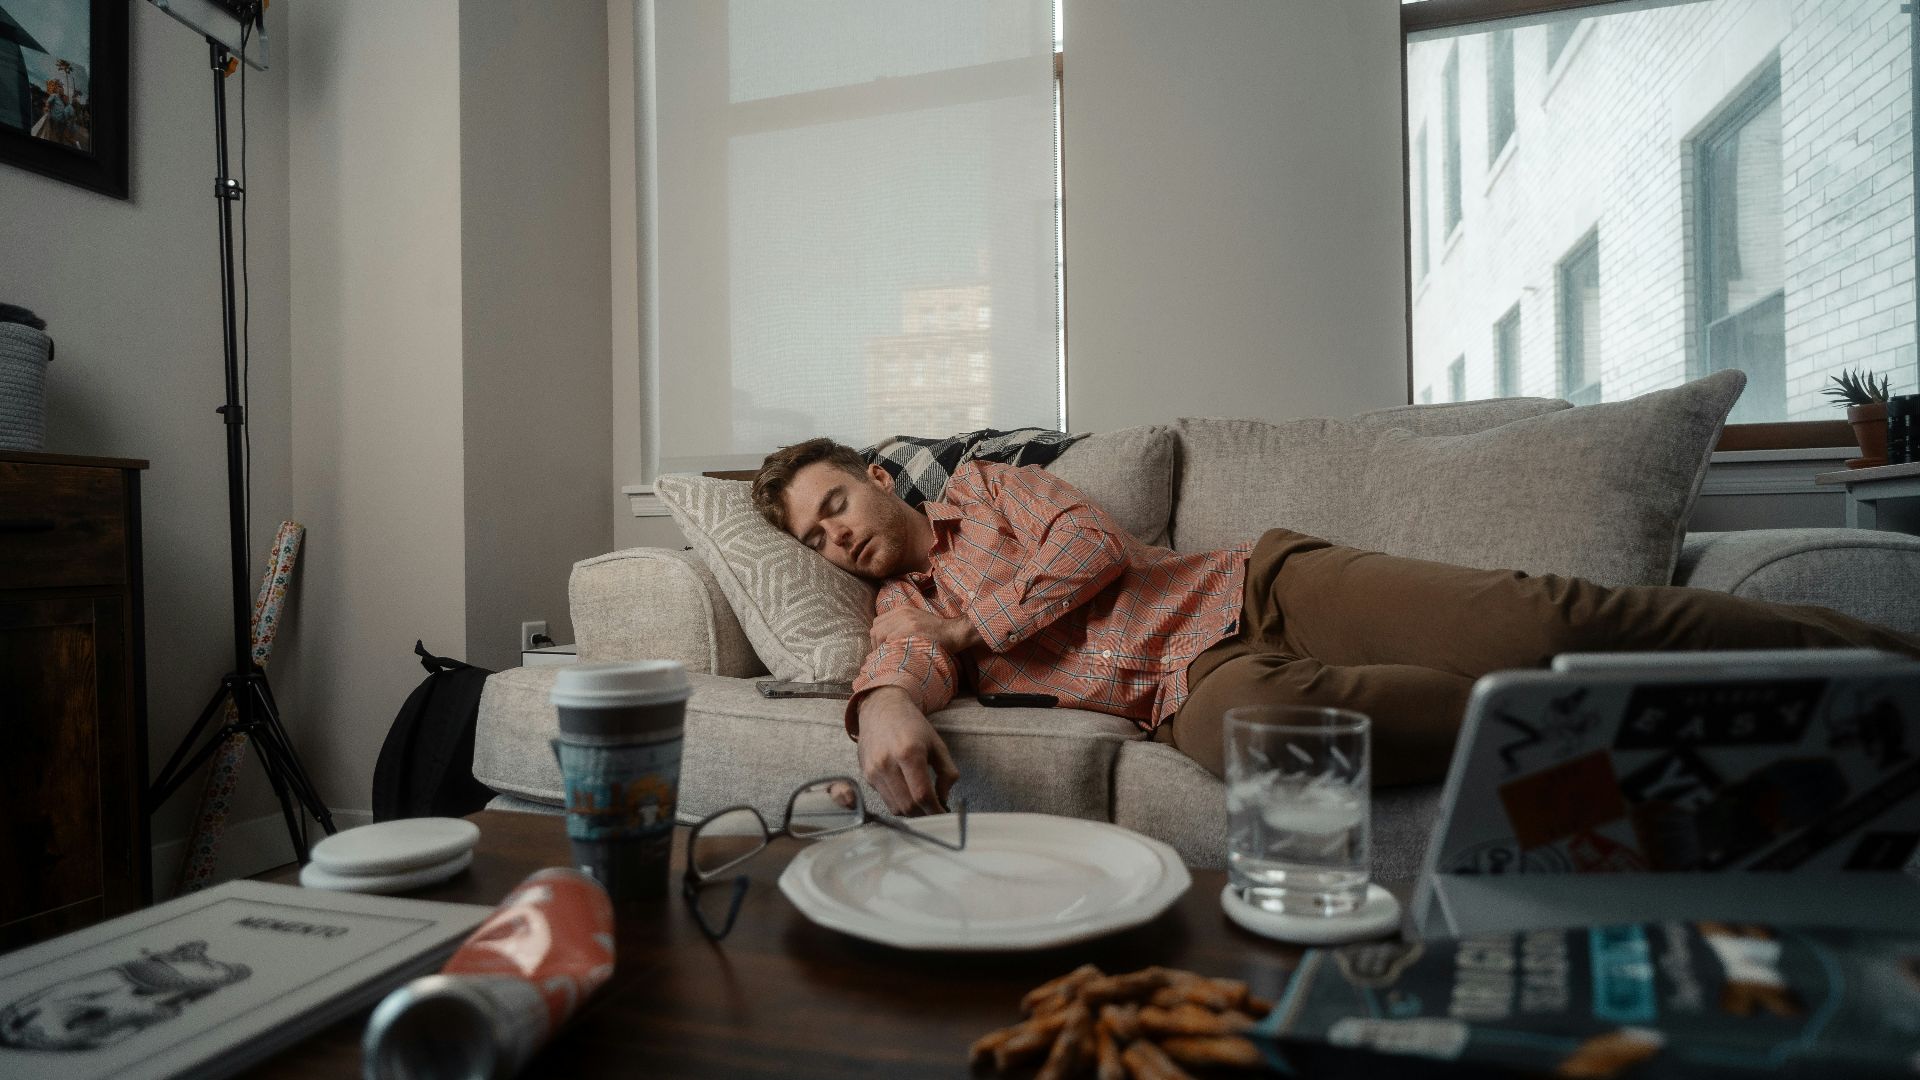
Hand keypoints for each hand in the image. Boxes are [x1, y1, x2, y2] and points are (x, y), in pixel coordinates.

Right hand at [854, 687, 959, 815]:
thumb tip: (944, 798)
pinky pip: (885, 799)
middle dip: (925, 814)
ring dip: (912, 813)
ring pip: (895, 808)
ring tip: (923, 805)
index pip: (922, 795)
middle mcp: (887, 764)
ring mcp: (874, 771)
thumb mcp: (938, 744)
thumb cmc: (912, 725)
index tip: (944, 814)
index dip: (935, 810)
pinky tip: (908, 794)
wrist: (881, 709)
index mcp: (909, 753)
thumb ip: (947, 773)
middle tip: (936, 811)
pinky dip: (899, 803)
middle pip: (908, 806)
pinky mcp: (866, 775)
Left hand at [871, 608, 979, 654]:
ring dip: (881, 648)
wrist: (954, 632)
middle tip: (883, 656)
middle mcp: (902, 613)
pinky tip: (897, 656)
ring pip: (880, 634)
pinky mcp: (912, 628)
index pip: (878, 622)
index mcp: (902, 610)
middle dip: (876, 644)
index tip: (882, 649)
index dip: (877, 638)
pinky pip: (890, 640)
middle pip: (876, 629)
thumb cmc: (936, 632)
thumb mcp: (917, 621)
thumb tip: (885, 642)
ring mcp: (906, 620)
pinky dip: (890, 649)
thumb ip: (901, 626)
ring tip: (889, 657)